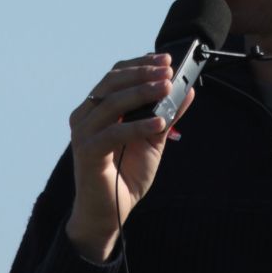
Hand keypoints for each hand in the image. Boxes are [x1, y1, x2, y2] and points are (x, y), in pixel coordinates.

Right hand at [65, 54, 194, 261]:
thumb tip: (188, 92)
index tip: (166, 59)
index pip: (115, 75)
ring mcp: (83, 134)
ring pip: (113, 103)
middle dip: (143, 74)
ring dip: (142, 93)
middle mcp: (85, 117)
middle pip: (112, 83)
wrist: (109, 213)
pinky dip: (138, 125)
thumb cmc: (126, 175)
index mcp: (97, 109)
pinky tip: (160, 122)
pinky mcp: (87, 152)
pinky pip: (114, 132)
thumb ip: (167, 115)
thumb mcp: (153, 140)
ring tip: (167, 88)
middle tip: (168, 72)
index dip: (140, 64)